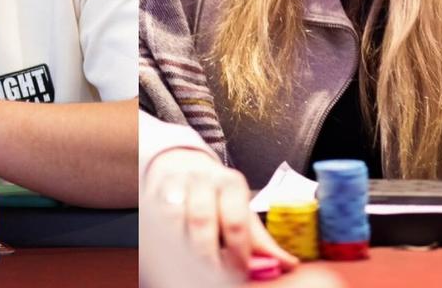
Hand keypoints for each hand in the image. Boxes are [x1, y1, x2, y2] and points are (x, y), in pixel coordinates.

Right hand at [144, 148, 297, 276]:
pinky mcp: (154, 189)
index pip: (236, 222)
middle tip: (214, 275)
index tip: (239, 271)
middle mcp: (203, 179)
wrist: (184, 166)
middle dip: (207, 255)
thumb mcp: (242, 211)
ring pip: (173, 219)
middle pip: (202, 221)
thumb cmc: (217, 196)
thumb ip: (260, 240)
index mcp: (231, 184)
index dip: (238, 253)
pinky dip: (164, 238)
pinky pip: (155, 218)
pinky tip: (174, 251)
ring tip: (192, 265)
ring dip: (182, 247)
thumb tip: (288, 265)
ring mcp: (176, 182)